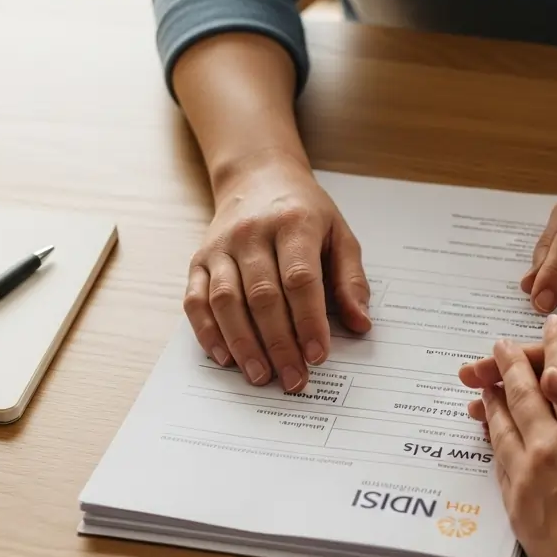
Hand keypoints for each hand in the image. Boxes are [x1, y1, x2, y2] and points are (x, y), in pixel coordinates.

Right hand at [186, 154, 371, 391]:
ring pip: (225, 301)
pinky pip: (195, 300)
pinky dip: (207, 332)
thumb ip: (351, 280)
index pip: (300, 279)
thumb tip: (361, 324)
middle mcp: (252, 234)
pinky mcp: (198, 260)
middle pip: (262, 296)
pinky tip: (225, 358)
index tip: (318, 356)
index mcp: (294, 224)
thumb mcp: (339, 234)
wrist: (257, 177)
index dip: (308, 320)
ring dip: (243, 344)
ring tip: (261, 376)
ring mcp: (221, 247)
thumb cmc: (304, 213)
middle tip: (294, 379)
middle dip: (279, 344)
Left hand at [483, 315, 556, 556]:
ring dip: (494, 399)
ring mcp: (526, 477)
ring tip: (486, 383)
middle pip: (523, 395)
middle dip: (512, 365)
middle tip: (498, 345)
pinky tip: (492, 436)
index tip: (552, 322)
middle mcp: (547, 446)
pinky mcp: (517, 507)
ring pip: (503, 426)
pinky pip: (498, 461)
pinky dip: (492, 438)